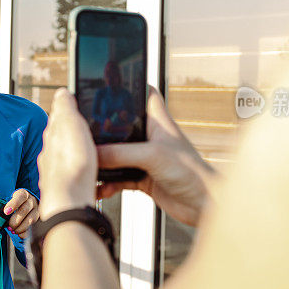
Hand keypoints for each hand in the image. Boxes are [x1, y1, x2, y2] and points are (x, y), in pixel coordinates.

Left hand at [0, 185, 38, 236]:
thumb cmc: (12, 203)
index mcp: (22, 194)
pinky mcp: (38, 220)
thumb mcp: (3, 198)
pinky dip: (24, 232)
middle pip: (25, 210)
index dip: (13, 204)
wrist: (26, 208)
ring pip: (31, 220)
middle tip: (8, 225)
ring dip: (20, 227)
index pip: (20, 197)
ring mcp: (36, 210)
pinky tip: (18, 233)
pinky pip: (33, 228)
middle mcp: (31, 201)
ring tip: (12, 230)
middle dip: (15, 220)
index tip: (6, 211)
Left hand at [37, 88, 97, 219]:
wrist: (70, 201)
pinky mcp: (64, 186)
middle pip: (60, 137)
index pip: (58, 117)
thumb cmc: (72, 164)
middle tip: (84, 128)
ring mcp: (56, 170)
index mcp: (53, 134)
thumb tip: (61, 92)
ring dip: (75, 152)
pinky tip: (86, 172)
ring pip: (65, 156)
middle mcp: (51, 152)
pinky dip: (78, 169)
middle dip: (70, 132)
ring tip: (88, 149)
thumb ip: (65, 107)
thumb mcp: (71, 124)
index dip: (68, 112)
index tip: (75, 107)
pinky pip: (71, 173)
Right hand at [97, 87, 216, 226]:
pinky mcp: (142, 178)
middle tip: (84, 132)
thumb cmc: (193, 174)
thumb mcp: (152, 156)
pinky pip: (118, 177)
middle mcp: (150, 137)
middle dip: (103, 130)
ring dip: (103, 161)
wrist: (204, 205)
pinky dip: (108, 183)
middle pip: (121, 126)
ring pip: (116, 154)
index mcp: (157, 121)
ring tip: (89, 164)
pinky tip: (102, 188)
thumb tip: (94, 153)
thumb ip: (121, 153)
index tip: (107, 83)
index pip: (144, 94)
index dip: (129, 86)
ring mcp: (145, 158)